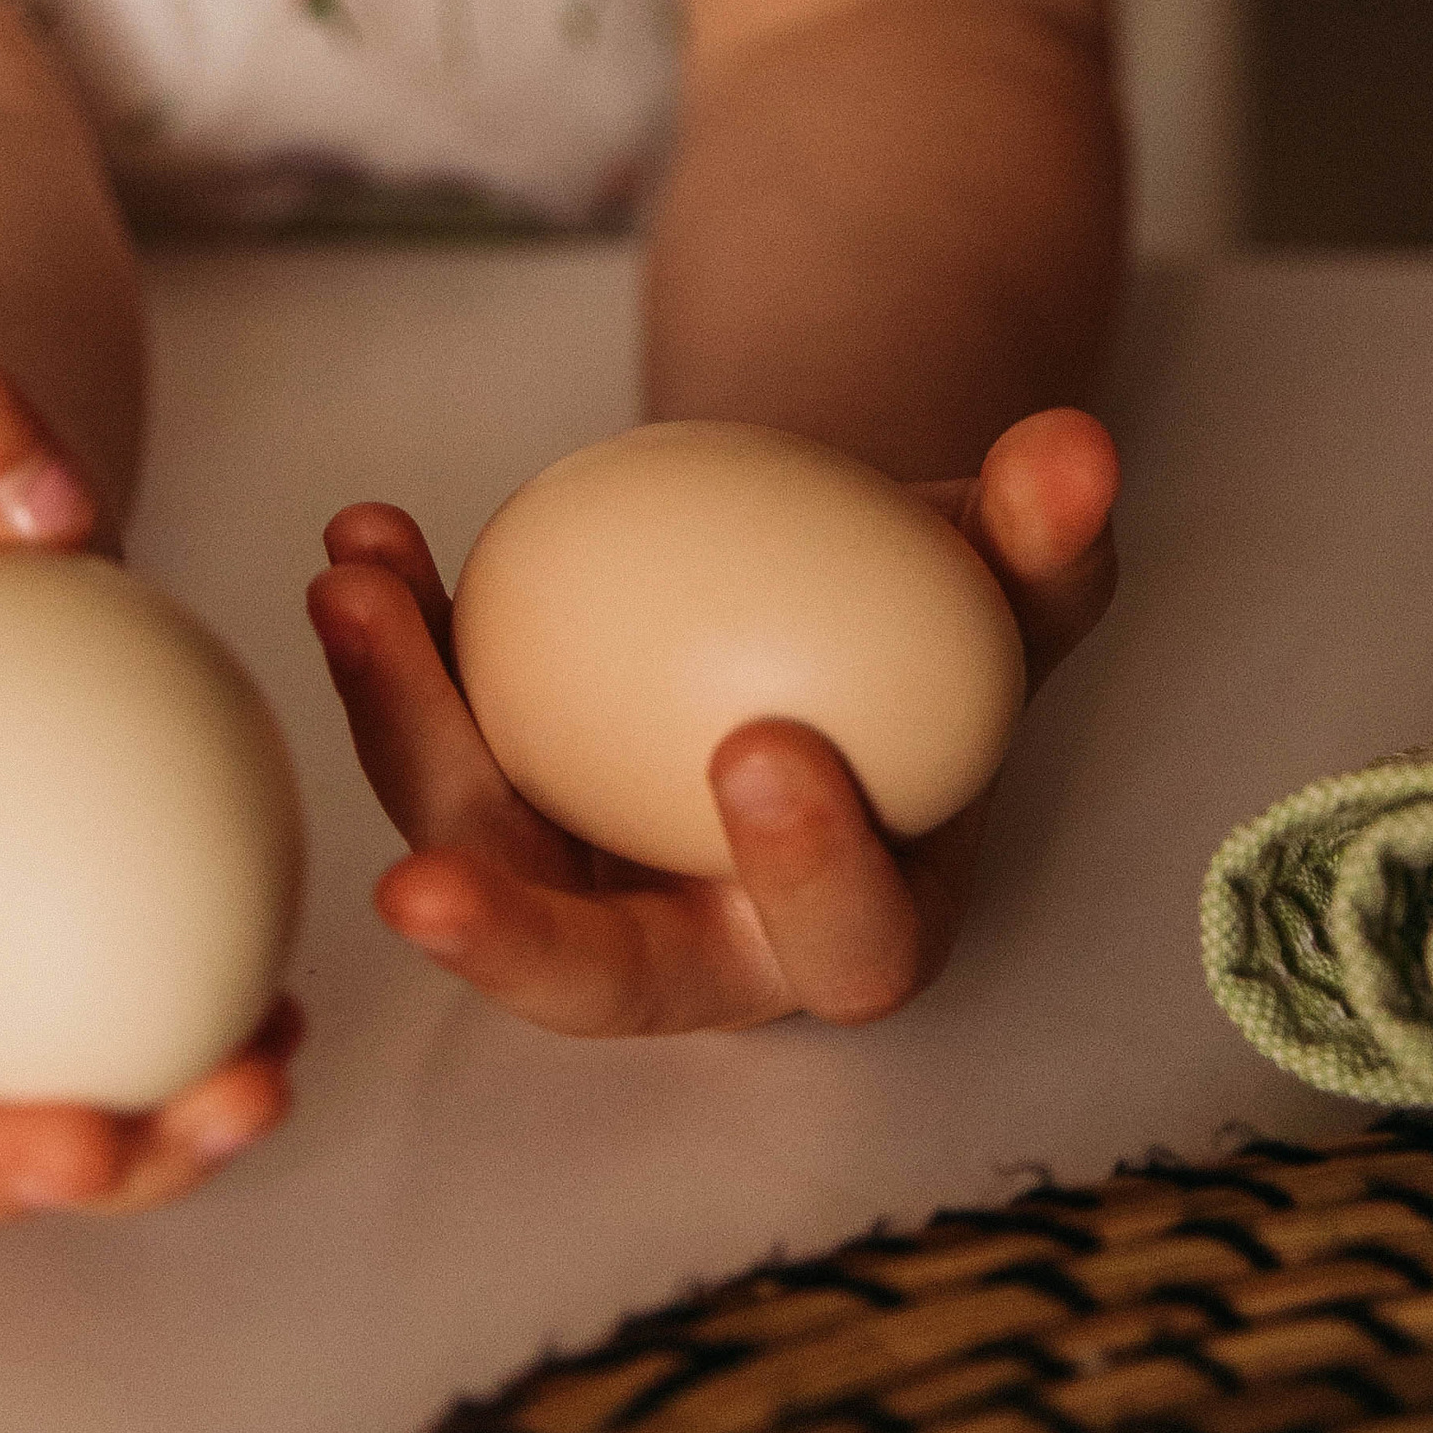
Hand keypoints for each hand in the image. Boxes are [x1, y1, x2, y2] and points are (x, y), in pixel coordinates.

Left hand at [307, 405, 1116, 1036]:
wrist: (822, 578)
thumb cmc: (940, 605)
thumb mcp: (1008, 572)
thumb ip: (1045, 534)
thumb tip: (1074, 452)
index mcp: (859, 923)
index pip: (846, 945)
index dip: (810, 874)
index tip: (762, 747)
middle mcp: (708, 943)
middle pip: (603, 979)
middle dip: (510, 942)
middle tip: (426, 875)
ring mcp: (586, 881)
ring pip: (478, 849)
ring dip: (401, 734)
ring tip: (358, 595)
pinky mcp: (497, 805)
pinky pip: (429, 744)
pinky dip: (391, 652)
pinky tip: (363, 545)